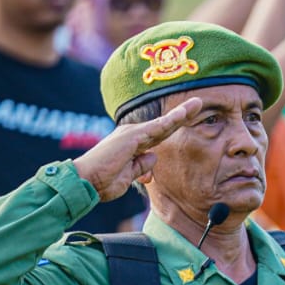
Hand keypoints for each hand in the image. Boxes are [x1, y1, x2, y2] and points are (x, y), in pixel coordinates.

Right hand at [73, 97, 202, 200]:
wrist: (85, 182)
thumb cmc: (103, 181)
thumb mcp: (129, 177)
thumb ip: (141, 167)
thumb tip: (154, 157)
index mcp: (133, 144)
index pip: (159, 134)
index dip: (174, 126)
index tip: (190, 118)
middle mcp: (133, 135)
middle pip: (164, 125)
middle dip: (182, 114)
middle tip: (199, 102)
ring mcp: (132, 134)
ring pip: (163, 124)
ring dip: (180, 114)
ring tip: (198, 103)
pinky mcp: (131, 137)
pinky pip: (156, 128)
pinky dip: (169, 121)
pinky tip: (183, 115)